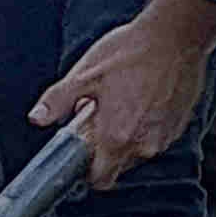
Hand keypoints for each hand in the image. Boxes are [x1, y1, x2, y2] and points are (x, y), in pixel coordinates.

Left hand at [32, 0, 215, 188]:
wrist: (175, 36)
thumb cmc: (131, 52)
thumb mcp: (84, 74)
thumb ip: (58, 101)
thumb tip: (37, 118)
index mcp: (117, 138)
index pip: (101, 180)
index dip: (87, 171)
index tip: (81, 153)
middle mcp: (145, 145)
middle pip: (118, 165)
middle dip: (105, 147)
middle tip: (99, 114)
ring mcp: (165, 137)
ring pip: (137, 151)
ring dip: (125, 135)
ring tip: (121, 101)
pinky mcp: (178, 126)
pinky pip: (155, 137)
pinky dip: (145, 125)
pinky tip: (140, 97)